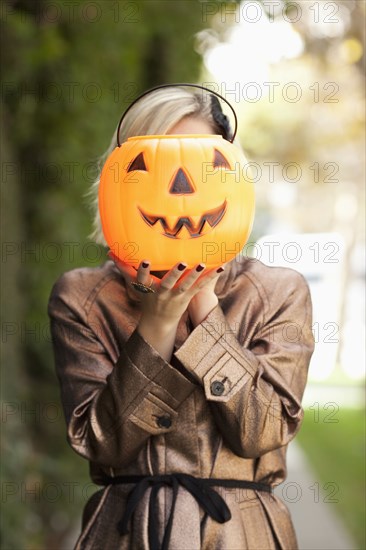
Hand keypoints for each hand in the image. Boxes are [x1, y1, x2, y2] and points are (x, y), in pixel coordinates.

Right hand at [108, 252, 223, 359]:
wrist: (159, 322)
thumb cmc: (147, 297)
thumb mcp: (134, 285)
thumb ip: (124, 267)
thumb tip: (109, 252)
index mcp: (147, 289)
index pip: (142, 279)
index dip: (143, 271)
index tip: (145, 260)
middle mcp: (162, 293)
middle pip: (168, 283)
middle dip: (174, 273)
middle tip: (182, 262)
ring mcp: (176, 296)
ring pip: (186, 285)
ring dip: (195, 275)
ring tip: (203, 263)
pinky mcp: (188, 297)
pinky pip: (200, 286)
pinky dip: (211, 277)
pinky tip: (221, 266)